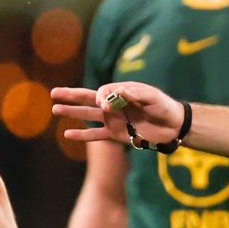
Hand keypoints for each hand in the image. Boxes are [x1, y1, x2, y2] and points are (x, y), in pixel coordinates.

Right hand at [52, 83, 185, 145]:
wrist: (174, 126)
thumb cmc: (164, 107)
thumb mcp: (152, 97)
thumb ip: (134, 94)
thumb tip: (116, 92)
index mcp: (121, 92)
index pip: (102, 92)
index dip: (100, 98)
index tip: (106, 105)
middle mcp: (114, 105)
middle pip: (88, 98)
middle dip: (71, 95)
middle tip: (54, 92)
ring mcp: (114, 120)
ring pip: (88, 115)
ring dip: (72, 112)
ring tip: (55, 110)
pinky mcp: (116, 134)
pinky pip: (96, 135)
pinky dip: (82, 135)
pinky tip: (68, 134)